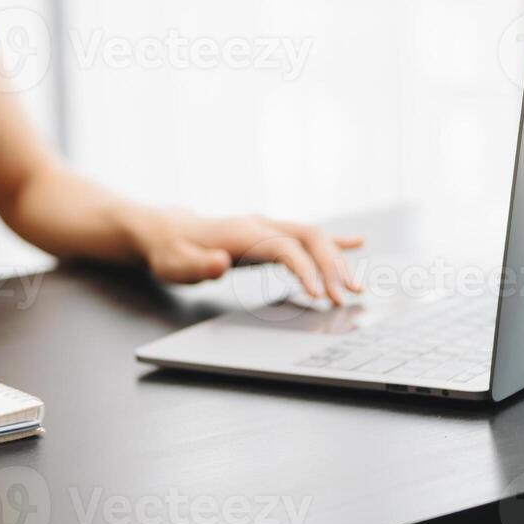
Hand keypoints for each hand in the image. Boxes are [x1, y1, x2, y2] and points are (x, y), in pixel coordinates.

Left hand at [131, 208, 364, 303]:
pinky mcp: (270, 234)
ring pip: (314, 236)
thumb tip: (221, 263)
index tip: (319, 295)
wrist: (167, 232)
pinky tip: (356, 243)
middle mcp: (261, 225)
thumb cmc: (171, 252)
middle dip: (332, 266)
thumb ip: (198, 265)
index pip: (285, 247)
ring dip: (338, 260)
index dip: (305, 269)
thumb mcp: (175, 264)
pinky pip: (307, 235)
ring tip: (355, 288)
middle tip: (346, 298)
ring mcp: (268, 227)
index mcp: (242, 233)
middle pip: (309, 237)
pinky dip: (334, 241)